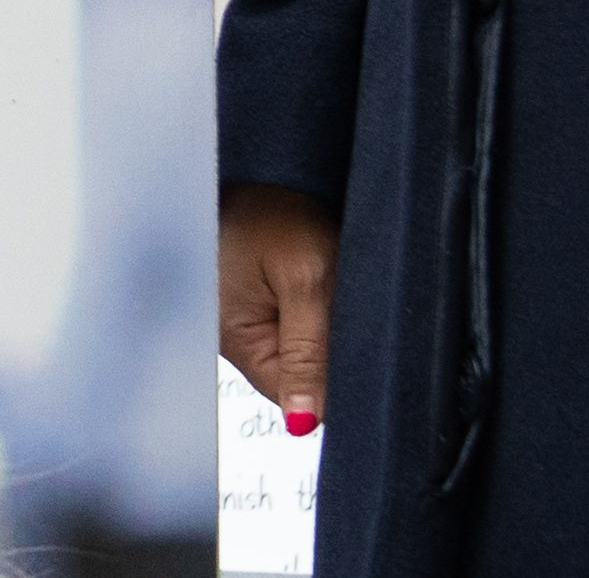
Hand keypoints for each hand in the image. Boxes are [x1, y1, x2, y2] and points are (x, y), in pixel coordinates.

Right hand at [219, 181, 333, 433]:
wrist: (261, 165)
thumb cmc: (273, 211)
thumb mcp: (305, 280)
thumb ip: (309, 353)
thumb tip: (303, 423)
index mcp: (237, 344)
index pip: (296, 396)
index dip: (332, 379)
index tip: (355, 344)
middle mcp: (234, 342)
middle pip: (298, 378)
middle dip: (327, 352)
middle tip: (338, 304)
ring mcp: (243, 324)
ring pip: (299, 353)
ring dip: (322, 331)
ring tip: (324, 289)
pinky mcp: (255, 306)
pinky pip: (293, 329)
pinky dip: (313, 315)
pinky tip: (316, 289)